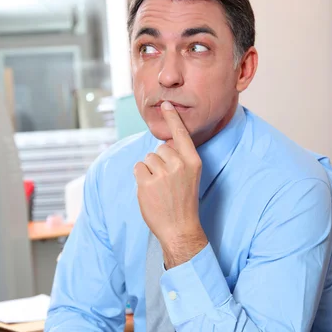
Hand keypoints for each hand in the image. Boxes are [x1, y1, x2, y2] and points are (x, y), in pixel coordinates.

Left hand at [134, 101, 207, 267]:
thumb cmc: (184, 203)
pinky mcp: (147, 183)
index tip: (166, 103)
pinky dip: (141, 177)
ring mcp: (162, 174)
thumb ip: (179, 160)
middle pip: (160, 148)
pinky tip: (150, 191)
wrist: (180, 229)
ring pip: (148, 158)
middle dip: (159, 161)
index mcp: (193, 162)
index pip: (181, 134)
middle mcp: (179, 165)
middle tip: (167, 182)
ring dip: (149, 171)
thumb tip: (163, 146)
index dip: (172, 118)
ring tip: (160, 188)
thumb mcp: (190, 177)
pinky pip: (138, 168)